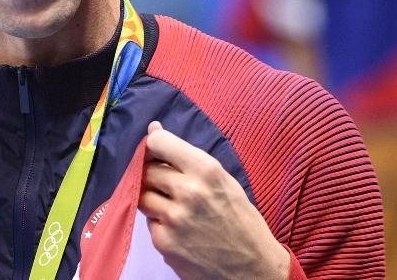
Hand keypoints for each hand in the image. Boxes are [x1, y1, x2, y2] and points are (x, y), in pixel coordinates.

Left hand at [138, 121, 289, 279]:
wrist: (253, 269)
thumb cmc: (242, 221)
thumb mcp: (223, 181)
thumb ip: (186, 156)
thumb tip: (154, 129)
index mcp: (207, 171)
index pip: (159, 144)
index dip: (153, 146)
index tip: (156, 152)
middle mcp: (188, 192)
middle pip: (147, 170)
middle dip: (153, 174)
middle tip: (170, 185)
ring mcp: (174, 219)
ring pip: (142, 196)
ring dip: (153, 198)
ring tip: (176, 207)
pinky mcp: (164, 242)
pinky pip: (149, 222)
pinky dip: (159, 223)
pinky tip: (179, 229)